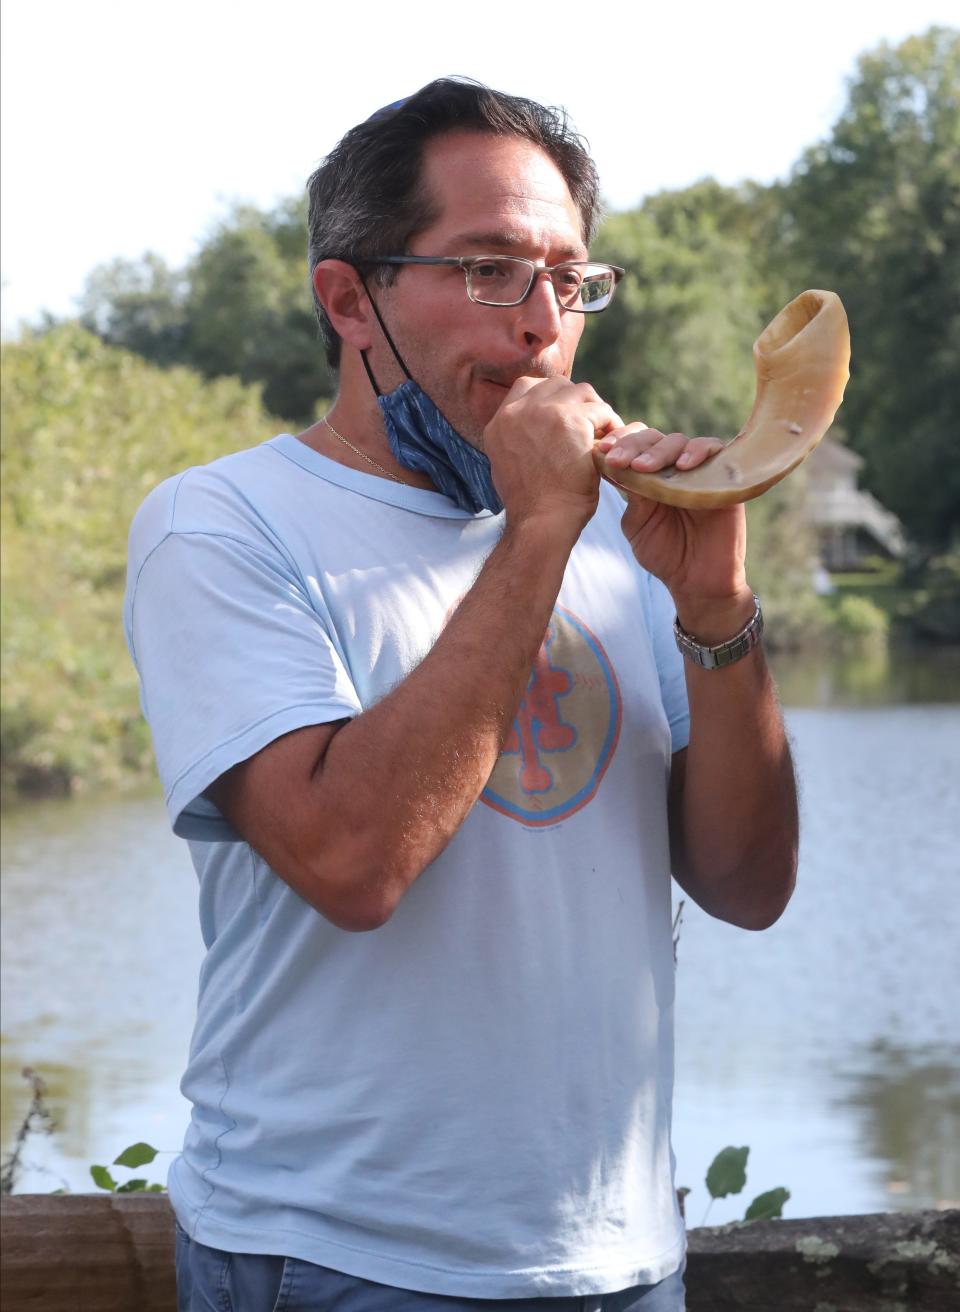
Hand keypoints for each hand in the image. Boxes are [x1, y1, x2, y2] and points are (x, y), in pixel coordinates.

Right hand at [484, 377, 622, 530]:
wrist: (540, 523)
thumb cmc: (532, 507)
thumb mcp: (510, 466)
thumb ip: (519, 440)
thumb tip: (535, 431)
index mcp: (499, 423)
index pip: (527, 388)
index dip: (551, 399)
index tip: (565, 417)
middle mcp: (515, 412)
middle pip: (555, 385)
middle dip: (576, 402)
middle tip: (591, 425)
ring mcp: (542, 412)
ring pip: (580, 392)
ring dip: (594, 411)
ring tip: (604, 434)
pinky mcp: (570, 420)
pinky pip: (600, 410)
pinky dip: (610, 424)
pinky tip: (612, 446)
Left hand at [597, 424, 752, 639]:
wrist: (697, 582)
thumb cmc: (665, 555)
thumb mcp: (638, 523)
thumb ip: (630, 493)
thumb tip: (612, 463)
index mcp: (650, 476)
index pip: (634, 446)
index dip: (618, 443)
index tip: (600, 452)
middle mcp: (674, 468)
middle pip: (654, 438)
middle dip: (632, 446)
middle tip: (617, 459)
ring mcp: (699, 470)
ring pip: (680, 442)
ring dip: (659, 451)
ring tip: (642, 467)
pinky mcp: (725, 477)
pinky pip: (715, 451)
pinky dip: (698, 452)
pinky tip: (682, 465)